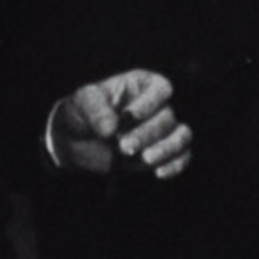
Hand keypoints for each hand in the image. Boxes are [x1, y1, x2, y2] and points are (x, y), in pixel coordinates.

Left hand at [50, 69, 192, 178]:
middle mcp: (157, 105)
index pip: (161, 89)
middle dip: (147, 134)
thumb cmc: (81, 112)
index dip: (150, 103)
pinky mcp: (163, 153)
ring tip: (145, 159)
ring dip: (166, 149)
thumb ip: (96, 111)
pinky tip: (159, 173)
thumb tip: (112, 129)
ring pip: (181, 136)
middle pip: (167, 117)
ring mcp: (162, 130)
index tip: (129, 117)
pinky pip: (182, 156)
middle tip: (124, 147)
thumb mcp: (82, 103)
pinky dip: (175, 165)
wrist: (75, 141)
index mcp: (141, 84)